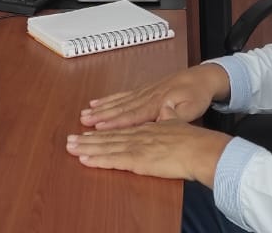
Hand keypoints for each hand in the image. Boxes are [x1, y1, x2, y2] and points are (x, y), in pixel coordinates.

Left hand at [66, 120, 230, 185]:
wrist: (202, 148)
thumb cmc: (194, 139)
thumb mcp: (181, 121)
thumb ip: (170, 117)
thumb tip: (167, 111)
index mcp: (148, 125)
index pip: (121, 125)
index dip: (104, 126)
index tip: (89, 126)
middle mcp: (139, 133)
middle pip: (108, 135)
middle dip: (88, 137)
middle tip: (69, 139)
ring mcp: (137, 145)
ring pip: (107, 145)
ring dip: (88, 147)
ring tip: (71, 147)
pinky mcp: (139, 159)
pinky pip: (114, 159)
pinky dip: (99, 159)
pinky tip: (85, 160)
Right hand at [80, 64, 228, 129]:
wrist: (201, 77)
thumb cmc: (197, 96)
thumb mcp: (192, 110)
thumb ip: (174, 117)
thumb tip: (160, 123)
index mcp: (157, 104)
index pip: (132, 116)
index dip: (115, 122)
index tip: (99, 127)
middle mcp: (146, 97)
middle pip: (120, 108)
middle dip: (100, 115)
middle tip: (83, 122)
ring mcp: (143, 92)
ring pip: (118, 101)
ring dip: (100, 108)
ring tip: (84, 114)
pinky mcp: (143, 90)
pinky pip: (122, 95)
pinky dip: (108, 99)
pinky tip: (97, 103)